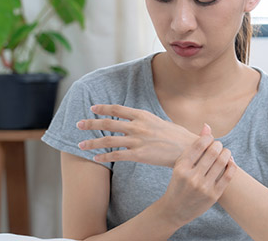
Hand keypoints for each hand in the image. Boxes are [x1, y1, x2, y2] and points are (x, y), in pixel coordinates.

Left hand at [76, 104, 197, 166]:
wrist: (189, 149)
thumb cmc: (178, 137)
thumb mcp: (162, 122)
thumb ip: (148, 121)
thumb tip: (141, 120)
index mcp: (143, 115)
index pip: (118, 109)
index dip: (103, 108)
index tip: (92, 108)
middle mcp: (138, 126)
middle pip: (108, 123)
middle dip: (91, 124)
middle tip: (79, 125)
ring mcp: (138, 140)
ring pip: (109, 140)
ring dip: (92, 142)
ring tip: (80, 145)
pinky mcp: (139, 155)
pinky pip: (117, 156)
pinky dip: (104, 157)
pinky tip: (95, 159)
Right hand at [158, 124, 236, 226]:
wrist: (175, 210)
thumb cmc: (178, 183)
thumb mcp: (180, 165)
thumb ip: (194, 147)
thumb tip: (207, 126)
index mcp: (181, 167)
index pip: (200, 145)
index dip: (208, 138)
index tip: (210, 139)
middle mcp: (192, 177)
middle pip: (213, 152)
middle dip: (218, 145)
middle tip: (218, 145)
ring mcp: (203, 187)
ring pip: (222, 162)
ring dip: (226, 153)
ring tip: (225, 152)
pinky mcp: (213, 195)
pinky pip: (228, 175)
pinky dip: (232, 165)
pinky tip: (230, 161)